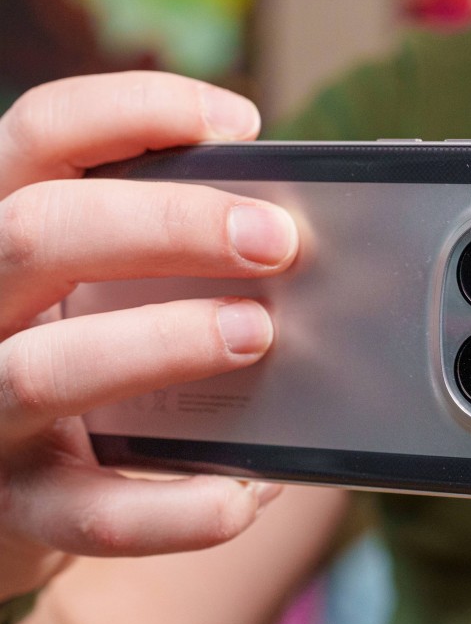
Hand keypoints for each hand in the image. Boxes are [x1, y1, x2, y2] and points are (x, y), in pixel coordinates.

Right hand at [0, 72, 296, 599]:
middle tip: (276, 238)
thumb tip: (289, 231)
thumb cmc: (79, 353)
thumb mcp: (92, 280)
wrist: (10, 485)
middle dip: (168, 225)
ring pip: (49, 368)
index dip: (137, 109)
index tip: (240, 124)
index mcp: (2, 233)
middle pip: (40, 234)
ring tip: (258, 333)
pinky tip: (247, 490)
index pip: (41, 135)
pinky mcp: (19, 508)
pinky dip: (180, 507)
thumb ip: (157, 248)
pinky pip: (95, 514)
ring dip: (166, 343)